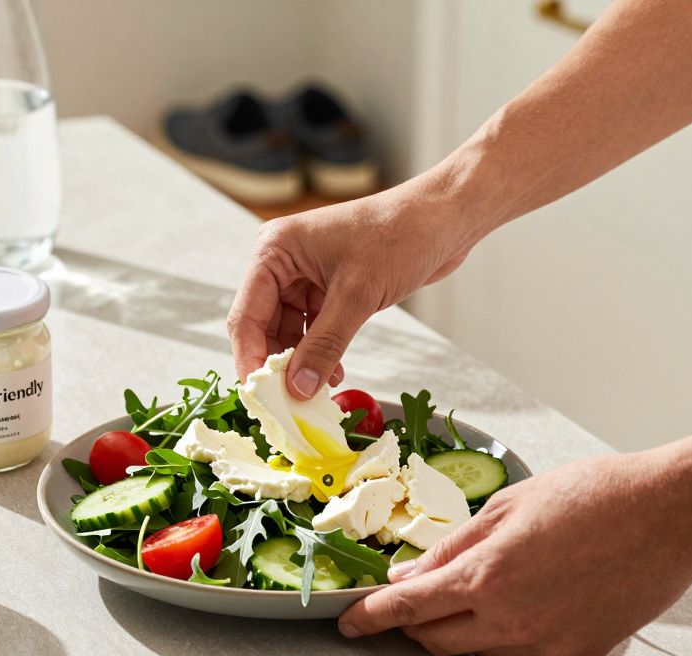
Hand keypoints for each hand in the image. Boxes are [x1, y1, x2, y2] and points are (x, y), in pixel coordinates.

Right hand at [226, 187, 477, 394]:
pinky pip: (313, 329)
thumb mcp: (358, 295)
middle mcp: (284, 262)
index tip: (260, 397)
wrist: (445, 218)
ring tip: (317, 389)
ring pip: (289, 331)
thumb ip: (325, 345)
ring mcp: (306, 275)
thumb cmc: (400, 235)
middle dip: (278, 364)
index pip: (247, 315)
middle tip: (289, 402)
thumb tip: (298, 388)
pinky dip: (320, 352)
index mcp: (276, 250)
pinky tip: (334, 372)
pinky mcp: (330, 287)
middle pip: (263, 326)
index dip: (250, 359)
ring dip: (301, 362)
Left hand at [337, 453, 691, 655]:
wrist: (672, 513)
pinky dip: (511, 630)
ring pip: (480, 650)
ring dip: (464, 627)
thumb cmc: (594, 494)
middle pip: (436, 642)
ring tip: (485, 586)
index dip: (370, 620)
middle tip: (411, 601)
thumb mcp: (508, 505)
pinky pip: (525, 652)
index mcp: (487, 576)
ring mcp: (548, 643)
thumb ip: (453, 546)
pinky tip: (532, 594)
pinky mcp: (580, 652)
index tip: (349, 624)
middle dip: (413, 625)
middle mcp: (513, 620)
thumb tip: (409, 575)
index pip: (407, 610)